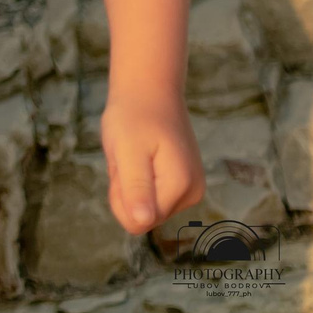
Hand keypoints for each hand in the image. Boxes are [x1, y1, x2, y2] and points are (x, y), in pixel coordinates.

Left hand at [102, 87, 203, 233]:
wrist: (150, 90)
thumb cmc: (133, 117)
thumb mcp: (126, 150)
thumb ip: (135, 187)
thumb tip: (142, 221)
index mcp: (180, 187)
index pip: (138, 222)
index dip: (120, 196)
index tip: (123, 165)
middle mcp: (192, 194)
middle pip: (143, 216)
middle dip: (124, 189)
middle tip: (126, 157)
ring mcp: (191, 189)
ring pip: (145, 205)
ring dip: (129, 183)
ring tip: (133, 154)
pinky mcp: (185, 184)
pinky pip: (151, 194)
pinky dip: (137, 177)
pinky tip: (141, 156)